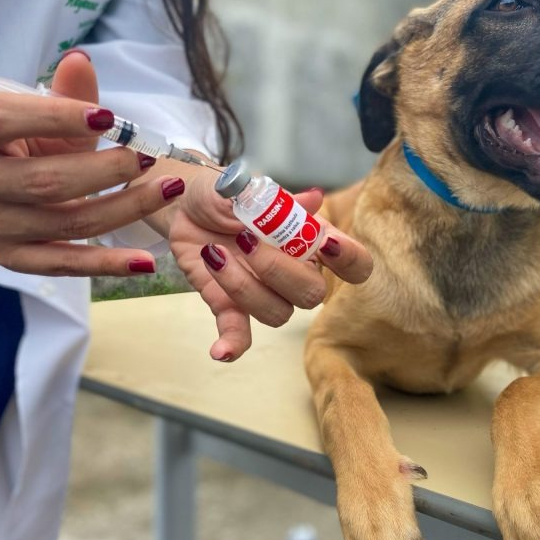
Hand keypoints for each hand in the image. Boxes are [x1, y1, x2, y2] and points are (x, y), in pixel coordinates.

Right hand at [0, 52, 185, 275]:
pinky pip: (64, 264)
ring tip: (167, 191)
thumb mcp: (47, 109)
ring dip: (124, 210)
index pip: (6, 120)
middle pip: (45, 181)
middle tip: (149, 158)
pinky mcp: (10, 255)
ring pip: (66, 223)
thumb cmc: (28, 135)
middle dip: (106, 171)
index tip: (110, 118)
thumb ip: (68, 91)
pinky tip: (145, 261)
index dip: (57, 117)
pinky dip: (107, 264)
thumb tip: (81, 62)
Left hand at [168, 170, 372, 360]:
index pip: (354, 263)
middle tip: (246, 240)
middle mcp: (294, 271)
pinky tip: (220, 351)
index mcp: (309, 239)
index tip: (328, 245)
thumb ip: (275, 200)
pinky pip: (240, 333)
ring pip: (276, 313)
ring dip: (244, 287)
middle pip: (312, 294)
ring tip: (214, 253)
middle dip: (279, 270)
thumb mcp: (246, 188)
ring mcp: (264, 292)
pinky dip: (233, 344)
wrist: (185, 206)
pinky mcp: (231, 305)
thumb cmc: (225, 194)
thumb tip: (313, 199)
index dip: (350, 261)